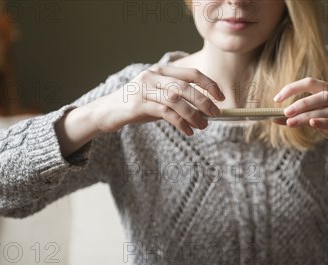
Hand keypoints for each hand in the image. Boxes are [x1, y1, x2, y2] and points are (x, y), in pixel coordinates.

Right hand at [93, 65, 224, 135]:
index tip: (221, 97)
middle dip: (204, 101)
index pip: (190, 73)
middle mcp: (152, 76)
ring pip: (175, 99)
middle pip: (185, 87)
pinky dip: (180, 123)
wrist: (106, 112)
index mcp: (161, 70)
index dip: (208, 84)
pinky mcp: (137, 105)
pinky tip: (188, 131)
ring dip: (193, 114)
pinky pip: (164, 113)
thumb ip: (178, 101)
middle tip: (216, 114)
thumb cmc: (137, 106)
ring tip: (203, 126)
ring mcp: (143, 89)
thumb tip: (205, 111)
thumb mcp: (158, 98)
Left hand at [274, 77, 327, 161]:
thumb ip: (300, 118)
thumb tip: (275, 119)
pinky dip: (323, 122)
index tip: (277, 98)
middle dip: (301, 103)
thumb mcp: (319, 123)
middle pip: (321, 94)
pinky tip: (311, 123)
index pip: (312, 83)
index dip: (293, 88)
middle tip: (285, 111)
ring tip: (290, 123)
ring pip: (327, 109)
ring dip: (306, 116)